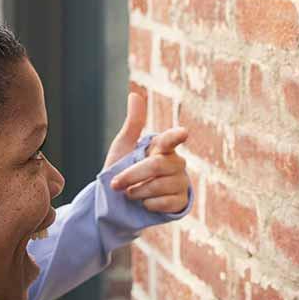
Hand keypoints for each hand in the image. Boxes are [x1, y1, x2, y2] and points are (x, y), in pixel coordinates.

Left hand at [107, 94, 190, 214]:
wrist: (121, 200)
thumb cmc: (124, 169)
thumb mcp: (124, 147)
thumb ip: (133, 124)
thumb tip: (134, 94)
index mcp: (163, 147)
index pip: (170, 140)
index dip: (175, 136)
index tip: (183, 132)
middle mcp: (176, 162)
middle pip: (156, 166)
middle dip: (131, 176)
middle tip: (116, 184)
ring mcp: (181, 182)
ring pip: (159, 186)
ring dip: (137, 192)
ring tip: (131, 193)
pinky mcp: (181, 201)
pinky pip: (165, 203)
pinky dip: (148, 205)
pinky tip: (145, 203)